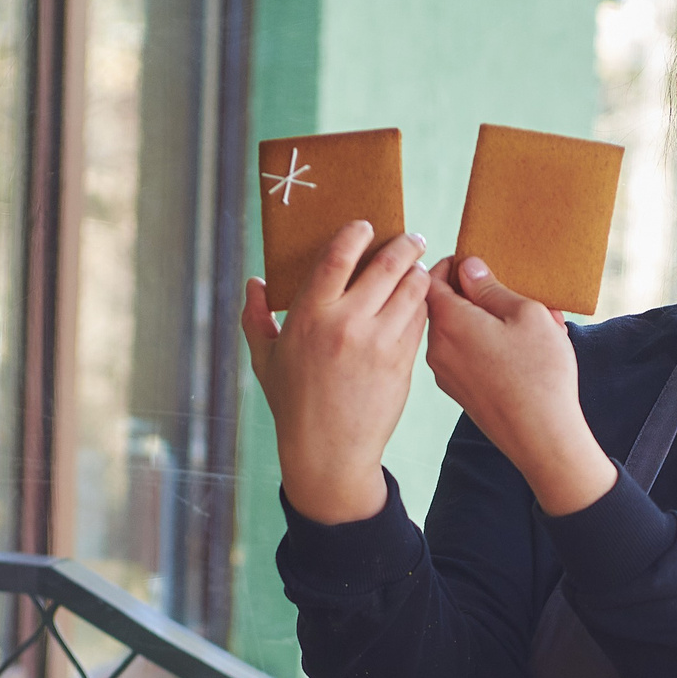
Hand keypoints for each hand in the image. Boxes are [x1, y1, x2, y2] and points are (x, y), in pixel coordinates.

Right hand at [241, 221, 431, 523]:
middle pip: (385, 266)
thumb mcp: (265, 359)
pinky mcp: (401, 362)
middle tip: (410, 238)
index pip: (338, 257)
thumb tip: (254, 283)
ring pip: (411, 290)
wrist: (328, 451)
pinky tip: (419, 300)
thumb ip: (256, 318)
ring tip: (418, 266)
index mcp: (309, 316)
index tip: (366, 226)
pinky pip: (419, 320)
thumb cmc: (293, 403)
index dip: (356, 234)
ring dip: (417, 272)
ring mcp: (378, 343)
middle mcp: (345, 324)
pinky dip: (422, 304)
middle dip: (403, 245)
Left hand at [422, 256, 615, 515]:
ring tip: (527, 323)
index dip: (451, 265)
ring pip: (458, 333)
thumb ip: (492, 288)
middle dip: (475, 295)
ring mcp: (446, 374)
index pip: (431, 279)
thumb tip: (468, 269)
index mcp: (449, 322)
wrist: (542, 437)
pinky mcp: (460, 393)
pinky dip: (487, 346)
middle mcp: (437, 348)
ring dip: (485, 322)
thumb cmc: (539, 372)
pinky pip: (466, 357)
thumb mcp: (526, 314)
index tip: (474, 261)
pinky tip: (521, 351)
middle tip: (510, 292)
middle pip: (443, 307)